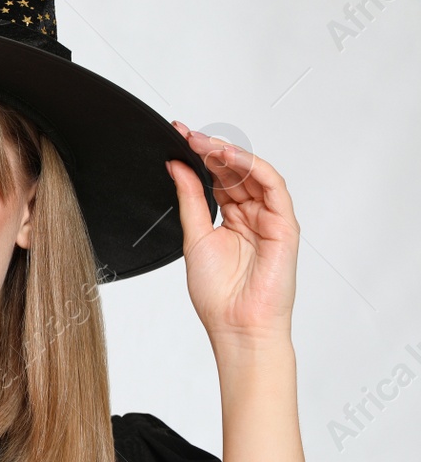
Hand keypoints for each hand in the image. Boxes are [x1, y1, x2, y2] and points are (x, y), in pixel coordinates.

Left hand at [165, 122, 298, 346]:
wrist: (236, 326)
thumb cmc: (218, 293)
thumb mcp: (194, 237)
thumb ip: (189, 200)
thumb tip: (177, 167)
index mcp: (230, 220)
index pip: (218, 179)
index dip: (200, 158)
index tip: (178, 137)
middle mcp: (251, 216)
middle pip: (235, 173)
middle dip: (211, 151)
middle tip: (188, 135)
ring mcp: (270, 219)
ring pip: (254, 175)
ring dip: (231, 155)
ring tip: (206, 144)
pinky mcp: (284, 225)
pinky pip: (273, 188)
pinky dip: (254, 168)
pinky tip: (232, 158)